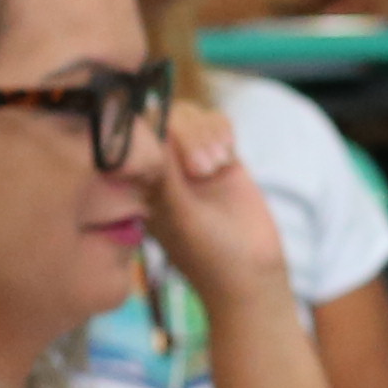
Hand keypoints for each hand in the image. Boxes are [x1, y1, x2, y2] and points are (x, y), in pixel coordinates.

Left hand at [133, 96, 289, 311]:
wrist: (251, 271)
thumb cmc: (206, 253)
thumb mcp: (178, 216)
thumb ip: (165, 175)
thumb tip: (153, 132)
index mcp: (140, 180)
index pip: (137, 133)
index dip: (155, 134)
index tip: (172, 165)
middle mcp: (163, 166)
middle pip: (166, 117)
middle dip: (187, 135)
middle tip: (202, 171)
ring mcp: (193, 160)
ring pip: (193, 116)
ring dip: (207, 134)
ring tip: (215, 168)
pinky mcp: (223, 157)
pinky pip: (217, 122)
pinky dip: (223, 132)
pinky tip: (227, 159)